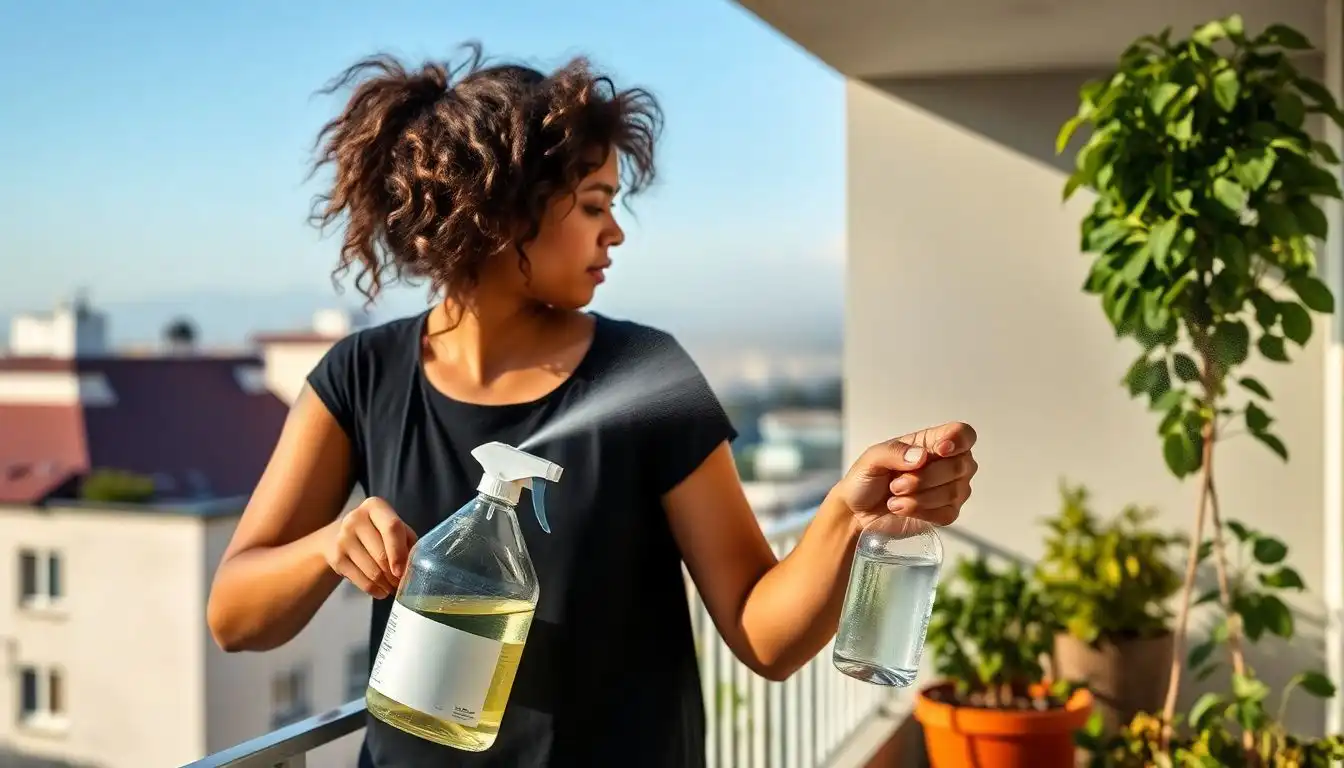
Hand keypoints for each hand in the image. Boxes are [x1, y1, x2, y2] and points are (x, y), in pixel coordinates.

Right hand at [324, 497, 417, 598]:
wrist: (335, 536)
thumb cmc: (375, 531)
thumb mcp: (391, 528)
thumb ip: (406, 541)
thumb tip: (414, 566)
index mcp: (375, 506)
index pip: (392, 528)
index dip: (399, 552)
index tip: (403, 570)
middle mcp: (356, 518)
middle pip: (381, 554)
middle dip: (395, 574)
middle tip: (402, 582)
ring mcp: (343, 538)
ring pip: (372, 571)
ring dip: (386, 584)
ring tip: (393, 587)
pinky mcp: (336, 557)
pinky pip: (361, 580)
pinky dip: (374, 589)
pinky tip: (381, 591)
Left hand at [834, 422, 977, 529]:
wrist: (857, 512)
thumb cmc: (866, 479)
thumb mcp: (872, 459)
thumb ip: (894, 452)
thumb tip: (922, 456)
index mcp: (932, 443)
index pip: (963, 434)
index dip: (958, 440)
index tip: (940, 450)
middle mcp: (949, 464)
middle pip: (959, 465)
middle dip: (924, 477)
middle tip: (896, 485)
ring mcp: (952, 490)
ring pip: (954, 492)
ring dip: (919, 497)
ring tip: (894, 497)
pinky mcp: (947, 514)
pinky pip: (948, 513)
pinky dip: (921, 511)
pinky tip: (902, 508)